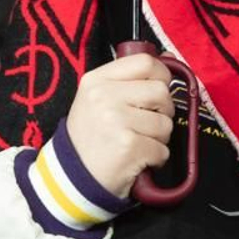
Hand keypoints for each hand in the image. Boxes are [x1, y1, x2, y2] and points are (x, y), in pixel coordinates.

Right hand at [64, 53, 174, 196]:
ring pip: (165, 123)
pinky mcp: (129, 146)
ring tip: (137, 144)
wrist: (71, 177)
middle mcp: (104, 96)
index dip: (160, 76)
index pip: (145, 62)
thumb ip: (127, 80)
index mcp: (97, 80)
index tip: (155, 92)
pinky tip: (137, 159)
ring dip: (159, 139)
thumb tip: (167, 61)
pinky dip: (155, 159)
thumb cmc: (90, 137)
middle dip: (162, 111)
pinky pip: (162, 149)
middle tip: (145, 124)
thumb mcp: (96, 99)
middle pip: (161, 92)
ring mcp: (116, 120)